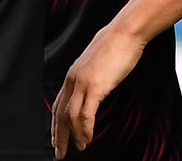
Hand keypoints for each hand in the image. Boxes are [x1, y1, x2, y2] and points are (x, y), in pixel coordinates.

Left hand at [51, 26, 143, 157]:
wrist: (124, 33)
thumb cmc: (116, 46)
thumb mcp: (98, 63)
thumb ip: (92, 76)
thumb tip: (95, 86)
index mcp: (73, 74)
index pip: (59, 104)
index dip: (56, 124)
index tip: (57, 138)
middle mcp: (73, 79)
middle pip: (60, 113)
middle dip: (59, 136)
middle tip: (59, 153)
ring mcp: (83, 83)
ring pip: (71, 117)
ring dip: (74, 136)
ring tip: (79, 147)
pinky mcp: (95, 86)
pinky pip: (86, 114)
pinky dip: (85, 129)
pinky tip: (88, 138)